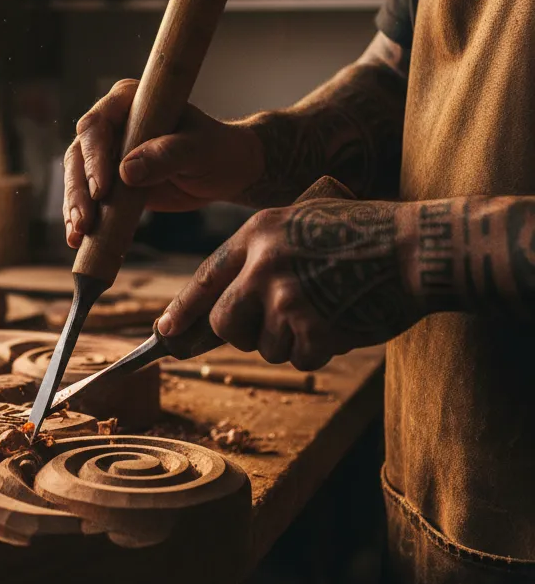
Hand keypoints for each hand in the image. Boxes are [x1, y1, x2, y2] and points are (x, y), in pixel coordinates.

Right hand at [63, 79, 264, 247]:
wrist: (225, 170)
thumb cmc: (216, 149)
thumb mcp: (199, 148)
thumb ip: (167, 155)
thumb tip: (126, 171)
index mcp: (127, 101)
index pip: (96, 126)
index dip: (93, 157)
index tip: (101, 189)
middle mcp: (110, 124)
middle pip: (79, 155)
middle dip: (78, 190)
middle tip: (83, 221)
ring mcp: (107, 154)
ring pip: (77, 179)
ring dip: (74, 208)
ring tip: (77, 236)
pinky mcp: (110, 182)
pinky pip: (89, 200)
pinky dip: (83, 220)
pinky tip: (78, 240)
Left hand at [156, 199, 420, 369]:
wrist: (418, 248)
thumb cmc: (363, 237)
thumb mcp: (302, 225)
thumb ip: (262, 258)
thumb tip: (223, 309)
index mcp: (257, 233)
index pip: (204, 278)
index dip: (183, 311)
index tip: (165, 334)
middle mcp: (262, 264)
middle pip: (224, 324)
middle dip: (244, 333)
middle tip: (277, 324)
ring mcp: (285, 297)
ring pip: (265, 346)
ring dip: (292, 341)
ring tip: (327, 308)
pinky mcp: (312, 327)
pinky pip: (302, 358)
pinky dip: (322, 350)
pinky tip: (343, 322)